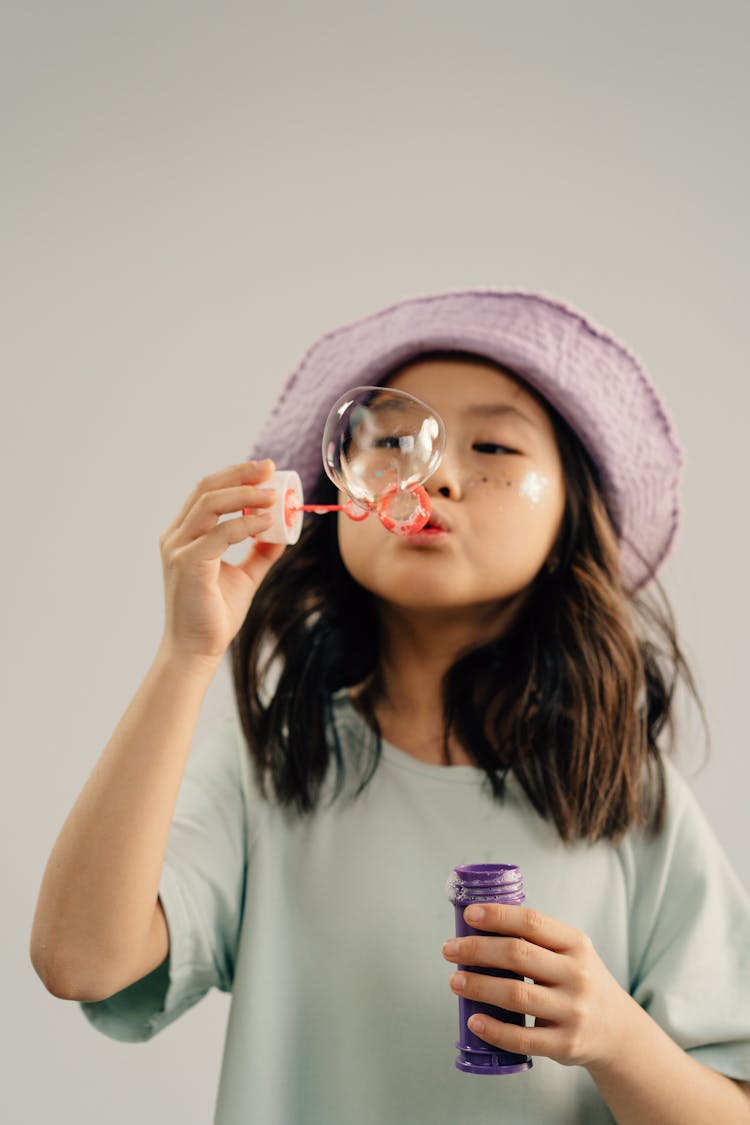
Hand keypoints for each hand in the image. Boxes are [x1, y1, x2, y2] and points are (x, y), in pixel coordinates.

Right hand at [159, 459, 284, 660]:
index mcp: (185, 535)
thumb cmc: (215, 614)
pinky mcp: (187, 563)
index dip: (237, 475)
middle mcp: (177, 537)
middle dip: (240, 474)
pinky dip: (245, 523)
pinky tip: (266, 523)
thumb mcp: (245, 575)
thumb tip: (283, 530)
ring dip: (245, 494)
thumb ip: (260, 551)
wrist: (197, 649)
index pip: (208, 492)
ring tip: (273, 495)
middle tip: (271, 469)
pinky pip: (220, 533)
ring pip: (210, 503)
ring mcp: (178, 548)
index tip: (267, 469)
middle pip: (206, 489)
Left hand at [442, 903, 630, 1069]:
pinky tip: (474, 1020)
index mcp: (576, 944)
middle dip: (476, 950)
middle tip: (449, 949)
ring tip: (455, 981)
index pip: (532, 922)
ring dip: (478, 986)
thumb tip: (478, 926)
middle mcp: (577, 975)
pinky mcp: (565, 1044)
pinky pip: (523, 1038)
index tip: (469, 916)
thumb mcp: (572, 953)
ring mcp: (573, 1011)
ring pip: (516, 995)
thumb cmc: (579, 983)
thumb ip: (537, 940)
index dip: (497, 916)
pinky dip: (494, 1030)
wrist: (618, 1031)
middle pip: (517, 955)